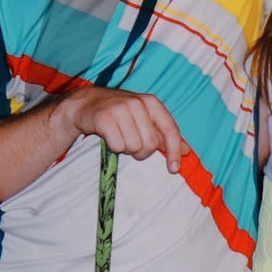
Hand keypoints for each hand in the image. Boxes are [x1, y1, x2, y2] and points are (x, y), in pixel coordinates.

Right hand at [68, 87, 186, 163]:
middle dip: (142, 151)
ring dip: (126, 149)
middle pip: (150, 144)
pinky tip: (109, 137)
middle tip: (132, 145)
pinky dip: (114, 148)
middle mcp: (137, 103)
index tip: (174, 169)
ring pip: (133, 146)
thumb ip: (164, 134)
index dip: (174, 151)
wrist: (86, 103)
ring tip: (119, 137)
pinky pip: (117, 146)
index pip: (170, 129)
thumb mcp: (144, 118)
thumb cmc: (119, 113)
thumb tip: (186, 151)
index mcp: (151, 102)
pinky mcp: (104, 118)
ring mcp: (120, 109)